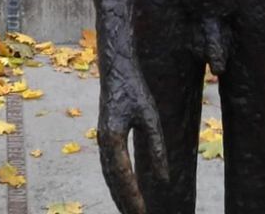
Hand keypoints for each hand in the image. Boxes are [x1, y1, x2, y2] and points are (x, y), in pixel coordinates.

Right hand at [98, 67, 167, 213]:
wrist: (115, 67)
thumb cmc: (134, 88)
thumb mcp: (150, 117)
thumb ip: (157, 148)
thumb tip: (163, 179)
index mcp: (112, 137)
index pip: (123, 176)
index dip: (133, 198)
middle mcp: (103, 141)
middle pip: (113, 181)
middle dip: (124, 202)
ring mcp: (101, 139)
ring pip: (109, 176)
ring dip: (119, 195)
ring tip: (131, 211)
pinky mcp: (104, 135)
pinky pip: (108, 166)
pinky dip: (116, 182)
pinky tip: (124, 191)